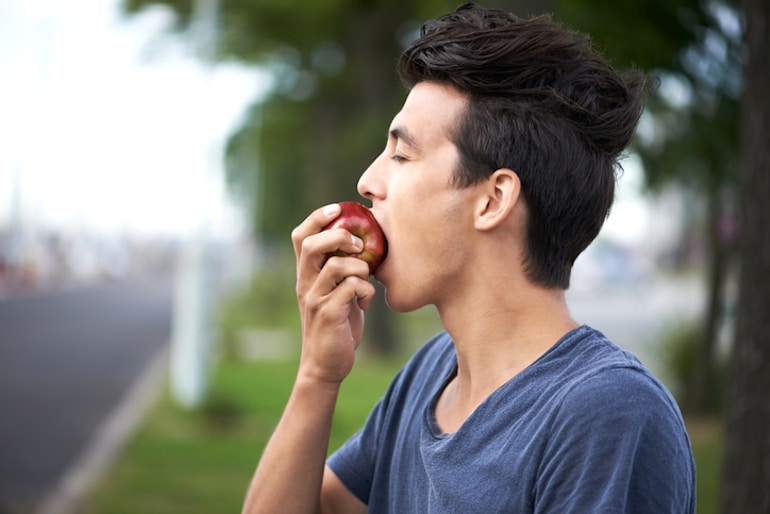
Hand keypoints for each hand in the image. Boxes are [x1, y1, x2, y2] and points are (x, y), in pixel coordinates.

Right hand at [291, 204, 376, 383]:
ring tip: (365, 281)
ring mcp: (315, 299)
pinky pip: (353, 289)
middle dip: (339, 236)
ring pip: (337, 266)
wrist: (326, 365)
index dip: (317, 217)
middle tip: (359, 245)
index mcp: (306, 274)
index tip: (337, 208)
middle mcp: (305, 283)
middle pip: (313, 245)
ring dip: (360, 268)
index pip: (300, 236)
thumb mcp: (336, 291)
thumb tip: (364, 242)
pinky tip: (366, 303)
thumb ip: (343, 269)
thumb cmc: (338, 324)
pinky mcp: (329, 315)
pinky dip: (367, 292)